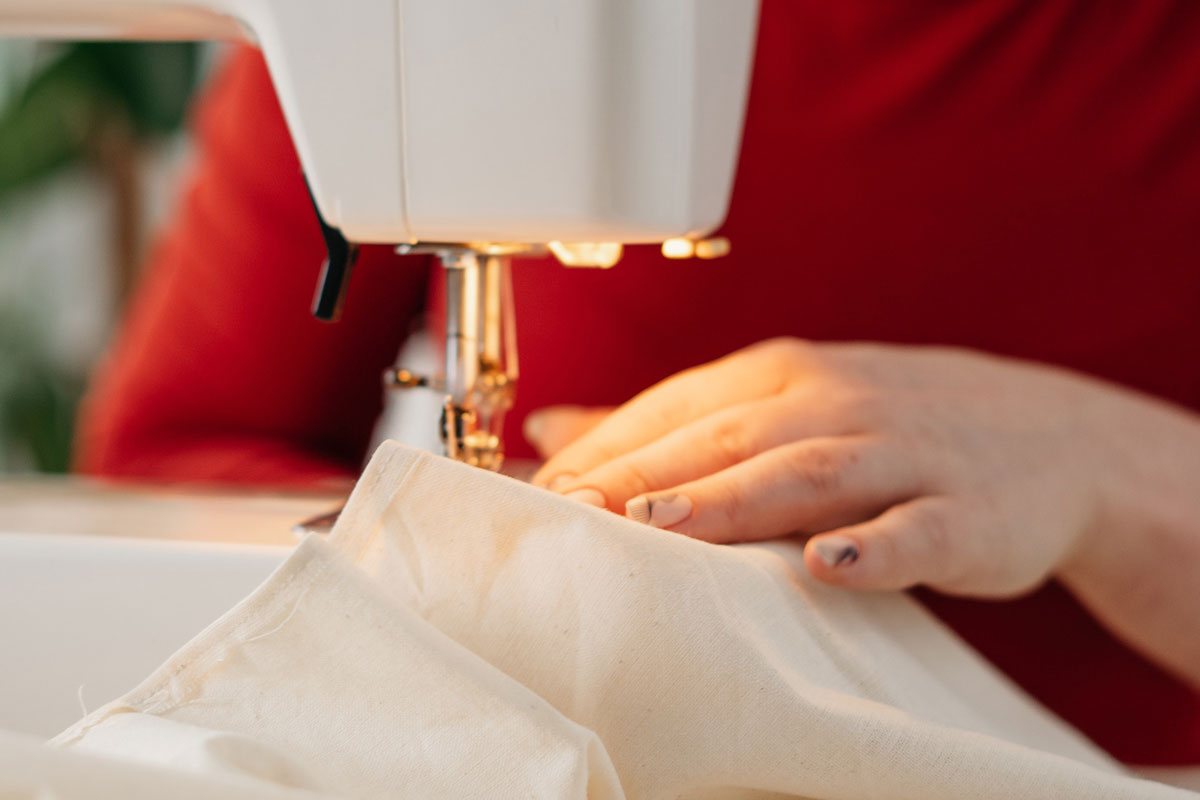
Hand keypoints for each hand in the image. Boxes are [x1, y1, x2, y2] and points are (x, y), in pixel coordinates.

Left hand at [526, 338, 1179, 598]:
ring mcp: (902, 453)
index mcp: (782, 375)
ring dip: (731, 498)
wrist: (1047, 438)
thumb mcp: (779, 403)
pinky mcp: (965, 512)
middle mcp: (833, 402)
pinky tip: (828, 563)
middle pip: (725, 437)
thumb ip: (667, 421)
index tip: (542, 491)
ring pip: (805, 473)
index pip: (677, 408)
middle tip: (568, 511)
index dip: (608, 448)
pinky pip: (918, 529)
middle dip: (642, 473)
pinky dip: (875, 545)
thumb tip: (549, 430)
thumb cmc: (888, 426)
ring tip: (661, 522)